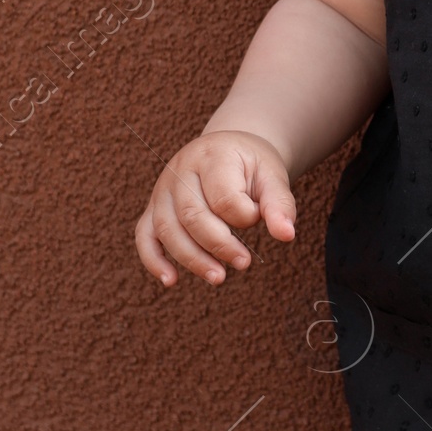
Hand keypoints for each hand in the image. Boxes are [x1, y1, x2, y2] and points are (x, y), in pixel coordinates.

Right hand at [135, 131, 296, 286]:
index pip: (223, 197)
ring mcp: (162, 189)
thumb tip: (287, 235)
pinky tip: (170, 281)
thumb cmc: (251, 165)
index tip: (257, 217)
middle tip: (244, 263)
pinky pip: (144, 235)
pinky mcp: (154, 207)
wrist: (229, 149)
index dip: (244, 216)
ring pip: (167, 228)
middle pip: (191, 215)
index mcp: (213, 156)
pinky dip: (153, 260)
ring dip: (192, 259)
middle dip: (219, 245)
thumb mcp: (272, 176)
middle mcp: (180, 170)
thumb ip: (280, 204)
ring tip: (218, 278)